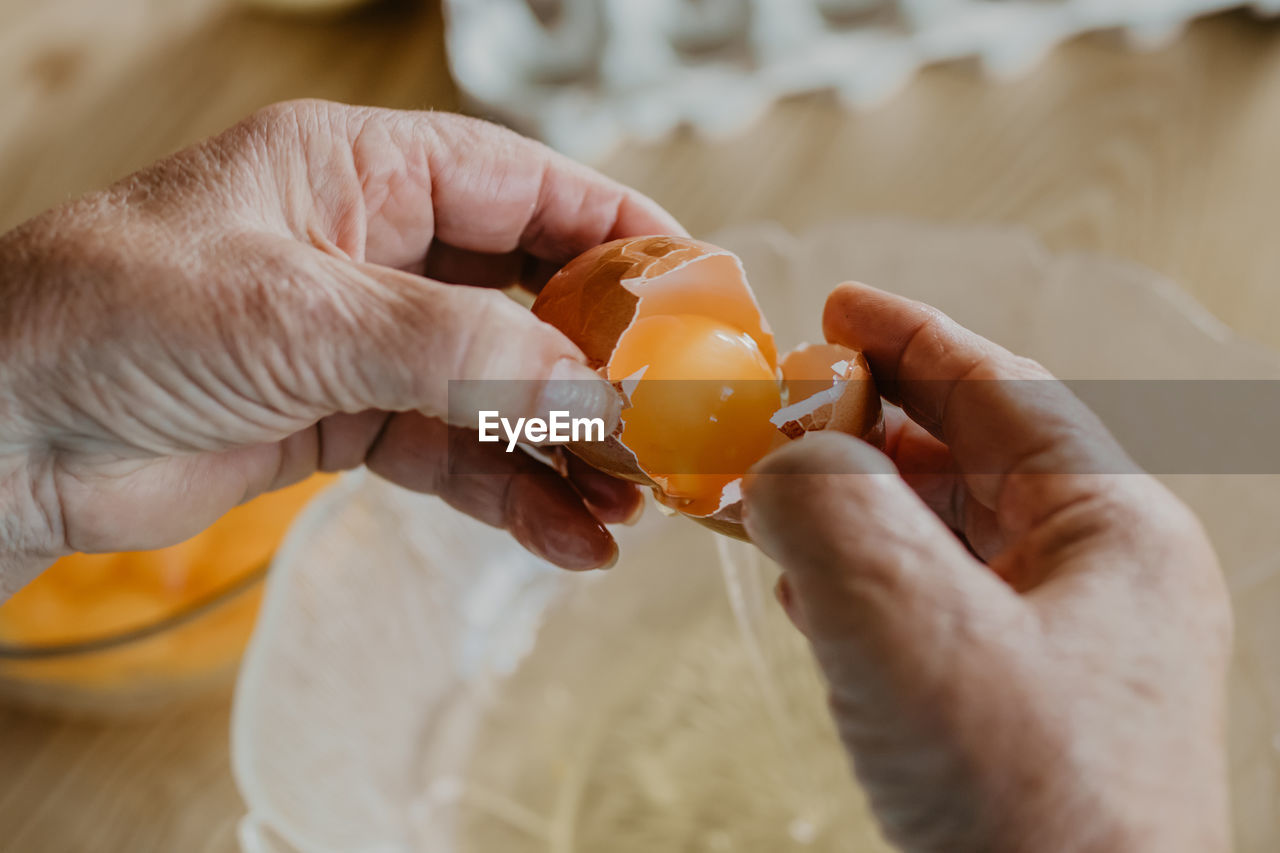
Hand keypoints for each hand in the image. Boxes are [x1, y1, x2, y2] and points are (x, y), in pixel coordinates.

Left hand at [0, 100, 681, 597]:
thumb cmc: (109, 320)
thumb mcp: (300, 313)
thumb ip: (454, 346)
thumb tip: (591, 387)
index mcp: (363, 171)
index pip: (527, 184)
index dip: (620, 230)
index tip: (698, 287)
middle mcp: (376, 249)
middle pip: (529, 293)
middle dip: (604, 361)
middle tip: (674, 421)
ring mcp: (367, 342)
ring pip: (502, 386)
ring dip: (569, 446)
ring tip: (634, 503)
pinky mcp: (348, 423)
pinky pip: (457, 455)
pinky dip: (513, 496)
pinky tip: (567, 538)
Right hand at [742, 283, 1231, 851]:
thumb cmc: (1027, 806)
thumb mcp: (909, 624)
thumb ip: (830, 510)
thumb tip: (778, 466)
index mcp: (1112, 535)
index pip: (1002, 394)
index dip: (912, 338)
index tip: (833, 307)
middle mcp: (1095, 584)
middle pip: (967, 461)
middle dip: (866, 425)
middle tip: (777, 404)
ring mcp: (1056, 654)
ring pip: (938, 539)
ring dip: (850, 507)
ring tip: (769, 490)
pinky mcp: (1009, 712)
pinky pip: (925, 610)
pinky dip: (858, 581)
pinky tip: (804, 587)